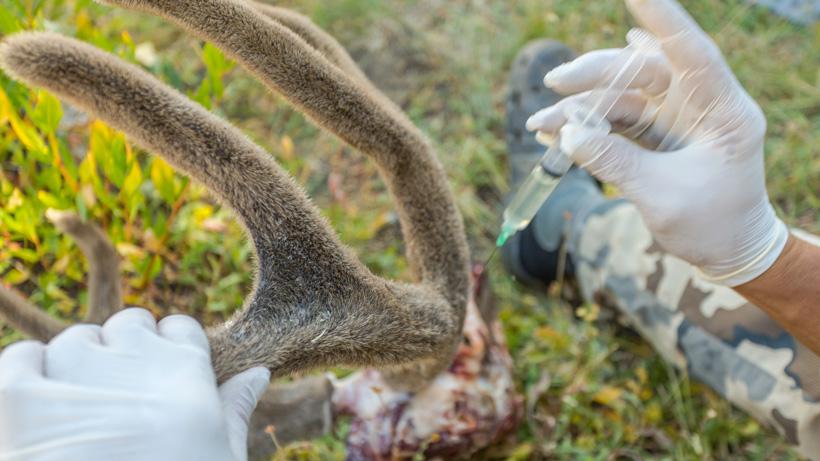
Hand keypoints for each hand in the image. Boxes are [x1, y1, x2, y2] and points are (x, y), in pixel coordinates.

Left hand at [0, 308, 269, 460]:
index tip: (162, 384)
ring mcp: (74, 375)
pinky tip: (42, 411)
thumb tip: (259, 372)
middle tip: (121, 403)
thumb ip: (235, 408)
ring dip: (78, 365)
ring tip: (81, 411)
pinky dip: (27, 375)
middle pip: (128, 325)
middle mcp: (134, 361)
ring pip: (76, 340)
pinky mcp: (18, 398)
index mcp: (188, 373)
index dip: (171, 354)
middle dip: (125, 354)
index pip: (178, 329)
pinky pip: (20, 357)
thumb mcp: (220, 458)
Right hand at [526, 0, 787, 285]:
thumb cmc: (711, 226)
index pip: (692, 52)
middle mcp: (699, 104)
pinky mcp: (656, 133)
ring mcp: (676, 117)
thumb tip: (569, 133)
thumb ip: (614, 162)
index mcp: (722, 111)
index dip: (663, 20)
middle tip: (555, 84)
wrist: (726, 252)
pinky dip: (585, 126)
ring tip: (542, 125)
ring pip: (622, 94)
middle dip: (596, 73)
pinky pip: (614, 119)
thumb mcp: (661, 197)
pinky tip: (556, 132)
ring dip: (581, 106)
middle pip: (643, 69)